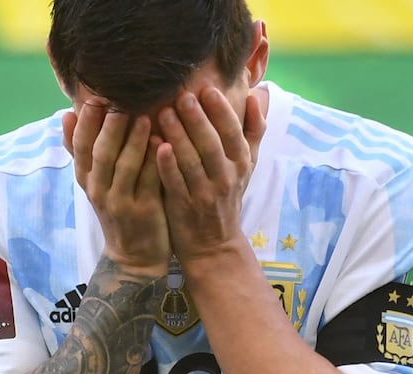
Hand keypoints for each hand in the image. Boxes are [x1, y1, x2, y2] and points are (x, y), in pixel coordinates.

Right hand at [63, 101, 170, 272]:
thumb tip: (66, 114)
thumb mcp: (95, 182)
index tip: (94, 97)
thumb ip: (82, 150)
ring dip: (134, 141)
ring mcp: (121, 203)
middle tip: (118, 102)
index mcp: (88, 179)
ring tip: (144, 117)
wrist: (135, 257)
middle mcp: (100, 191)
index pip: (81, 146)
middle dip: (108, 127)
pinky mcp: (145, 212)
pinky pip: (150, 183)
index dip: (86, 122)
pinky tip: (164, 144)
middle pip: (101, 154)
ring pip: (125, 168)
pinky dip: (155, 163)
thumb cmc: (118, 209)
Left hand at [156, 87, 266, 261]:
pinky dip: (166, 165)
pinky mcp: (183, 206)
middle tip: (182, 95)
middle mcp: (225, 177)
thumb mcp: (247, 165)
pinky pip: (175, 182)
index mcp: (240, 163)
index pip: (233, 133)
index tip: (208, 89)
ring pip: (192, 161)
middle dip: (198, 119)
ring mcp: (204, 193)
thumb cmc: (227, 196)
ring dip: (178, 136)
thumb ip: (253, 131)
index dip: (221, 111)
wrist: (214, 244)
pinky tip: (156, 145)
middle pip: (212, 144)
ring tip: (164, 113)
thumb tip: (257, 96)